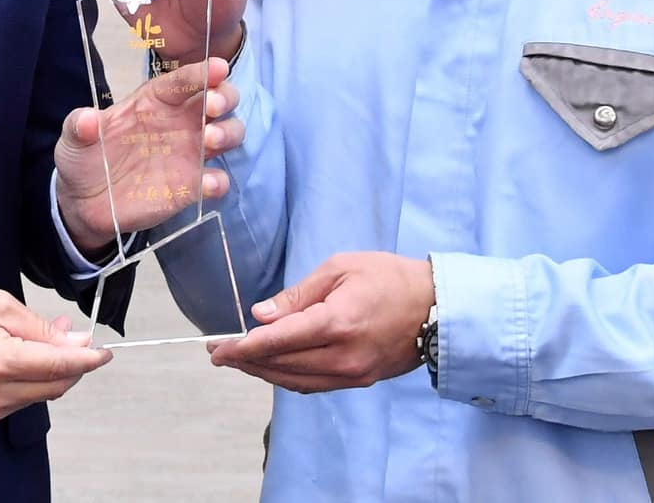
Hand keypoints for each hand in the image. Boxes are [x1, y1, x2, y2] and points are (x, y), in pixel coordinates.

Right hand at [0, 284, 111, 425]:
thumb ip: (39, 327)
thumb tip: (75, 342)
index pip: (60, 368)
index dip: (89, 359)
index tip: (106, 350)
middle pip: (54, 387)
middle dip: (71, 363)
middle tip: (71, 334)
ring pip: (39, 395)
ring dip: (50, 371)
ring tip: (41, 337)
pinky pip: (18, 400)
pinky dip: (29, 381)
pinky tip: (22, 356)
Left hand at [55, 56, 244, 253]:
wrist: (83, 202)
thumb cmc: (84, 157)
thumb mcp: (74, 137)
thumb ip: (80, 125)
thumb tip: (87, 119)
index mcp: (155, 100)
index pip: (183, 80)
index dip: (202, 72)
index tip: (218, 68)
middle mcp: (180, 122)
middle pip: (219, 99)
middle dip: (225, 97)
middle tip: (212, 106)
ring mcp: (189, 154)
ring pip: (228, 133)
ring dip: (228, 132)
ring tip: (210, 140)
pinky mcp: (190, 186)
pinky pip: (216, 180)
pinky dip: (218, 180)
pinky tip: (208, 183)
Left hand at [208, 253, 433, 392]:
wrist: (437, 306)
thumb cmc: (389, 277)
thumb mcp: (341, 268)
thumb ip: (298, 295)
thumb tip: (261, 315)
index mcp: (336, 323)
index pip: (277, 341)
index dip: (242, 346)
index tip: (216, 348)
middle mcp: (342, 356)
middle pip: (280, 365)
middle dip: (244, 359)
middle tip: (217, 351)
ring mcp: (353, 374)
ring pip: (293, 381)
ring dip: (262, 372)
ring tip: (238, 359)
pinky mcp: (360, 381)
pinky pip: (313, 385)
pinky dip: (286, 378)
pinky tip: (270, 368)